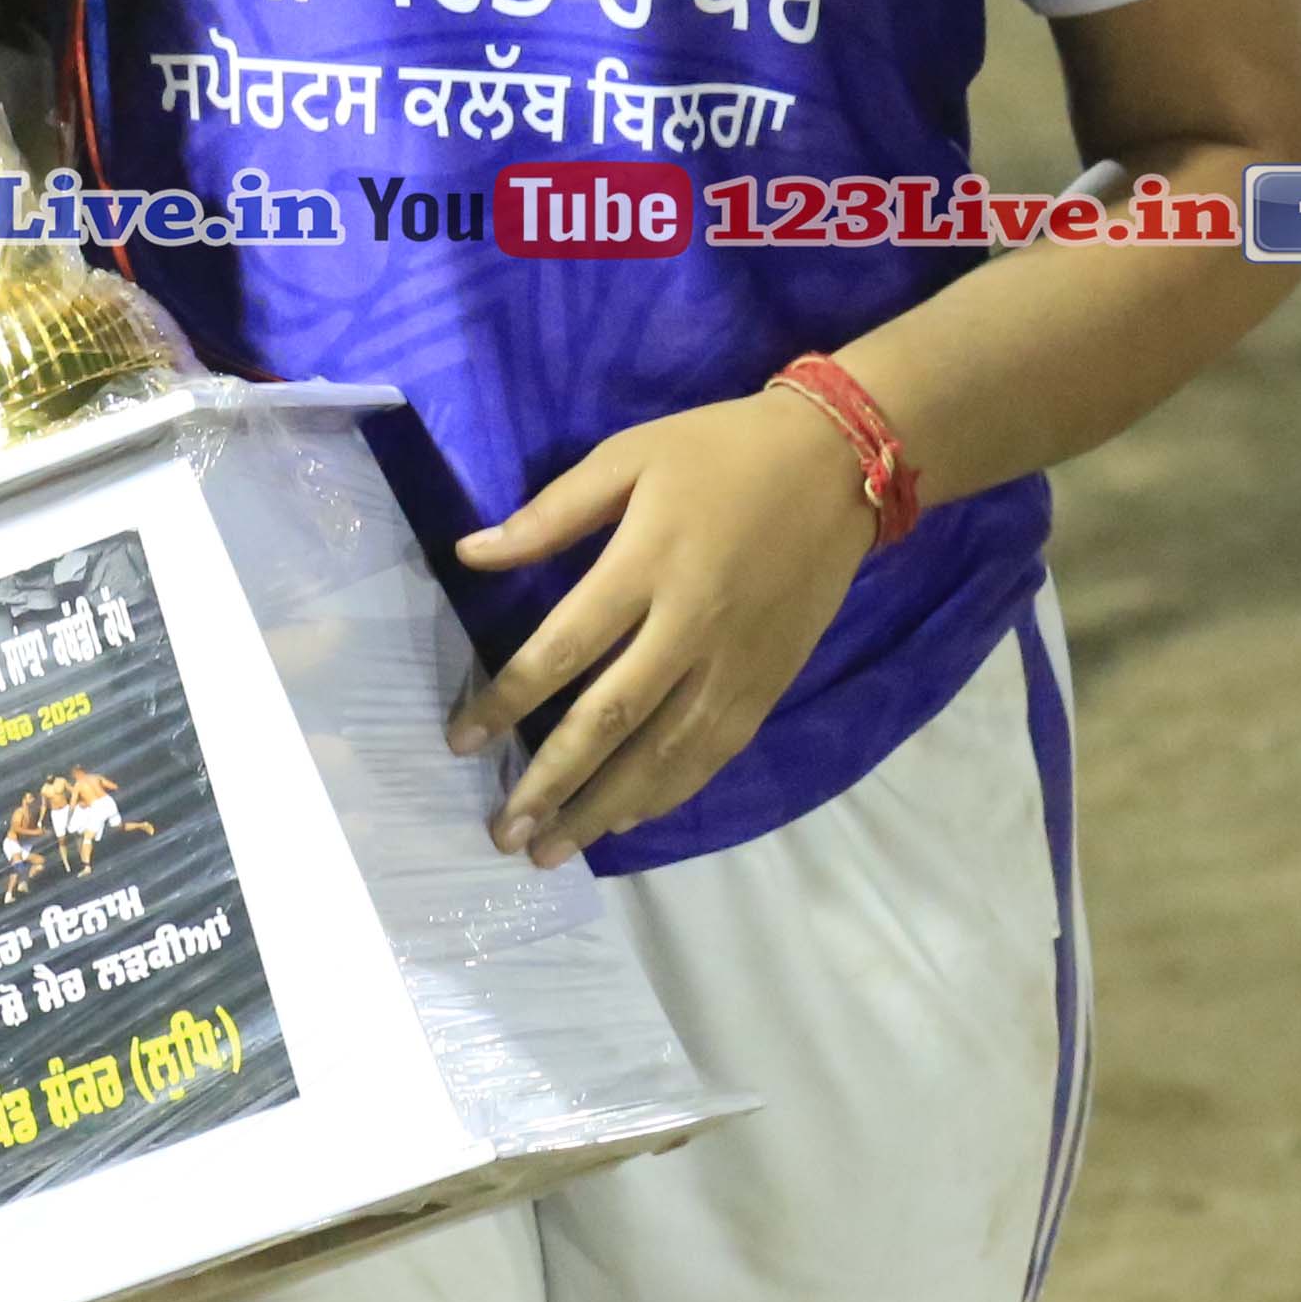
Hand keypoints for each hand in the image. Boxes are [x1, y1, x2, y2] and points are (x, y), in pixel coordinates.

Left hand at [446, 387, 880, 866]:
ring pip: (665, 753)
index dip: (507, 701)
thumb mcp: (629, 455)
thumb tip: (470, 555)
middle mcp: (692, 626)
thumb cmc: (720, 451)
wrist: (839, 463)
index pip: (563, 649)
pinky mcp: (769, 683)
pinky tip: (627, 817)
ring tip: (553, 850)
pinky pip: (712, 752)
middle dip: (552, 782)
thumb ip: (551, 513)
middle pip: (612, 720)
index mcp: (649, 563)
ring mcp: (736, 664)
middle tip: (504, 833)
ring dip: (605, 807)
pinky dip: (667, 792)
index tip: (461, 741)